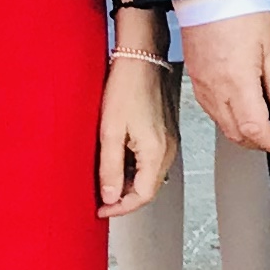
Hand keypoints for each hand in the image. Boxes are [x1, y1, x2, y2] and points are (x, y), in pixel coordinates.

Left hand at [98, 54, 179, 218]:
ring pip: (149, 176)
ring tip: (105, 177)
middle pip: (148, 188)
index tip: (101, 209)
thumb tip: (110, 196)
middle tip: (100, 197)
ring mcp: (168, 141)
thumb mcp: (109, 131)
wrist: (141, 60)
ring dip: (128, 183)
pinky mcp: (165, 133)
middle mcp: (167, 150)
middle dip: (124, 198)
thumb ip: (110, 168)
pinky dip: (134, 168)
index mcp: (156, 153)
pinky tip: (117, 159)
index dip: (120, 208)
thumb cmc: (126, 88)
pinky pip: (151, 161)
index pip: (142, 195)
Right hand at [186, 10, 269, 162]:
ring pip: (223, 126)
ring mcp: (203, 87)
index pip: (257, 129)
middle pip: (238, 134)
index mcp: (238, 82)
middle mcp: (216, 89)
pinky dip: (229, 121)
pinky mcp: (196, 80)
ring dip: (245, 135)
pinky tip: (242, 113)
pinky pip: (212, 111)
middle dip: (261, 144)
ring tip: (265, 131)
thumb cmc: (240, 10)